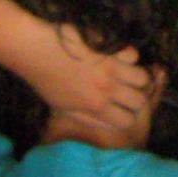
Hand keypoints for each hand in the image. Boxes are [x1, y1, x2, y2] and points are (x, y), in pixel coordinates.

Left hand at [20, 21, 153, 132]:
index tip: (120, 108)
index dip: (126, 116)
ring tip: (125, 74)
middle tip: (126, 90)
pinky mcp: (106, 50)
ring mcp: (109, 69)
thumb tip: (109, 126)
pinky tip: (116, 56)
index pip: (128, 121)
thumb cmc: (45, 81)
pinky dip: (128, 55)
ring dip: (136, 77)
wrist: (34, 51)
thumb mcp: (62, 108)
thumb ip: (88, 119)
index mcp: (95, 108)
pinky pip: (132, 54)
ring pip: (143, 78)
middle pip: (141, 101)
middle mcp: (107, 90)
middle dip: (136, 97)